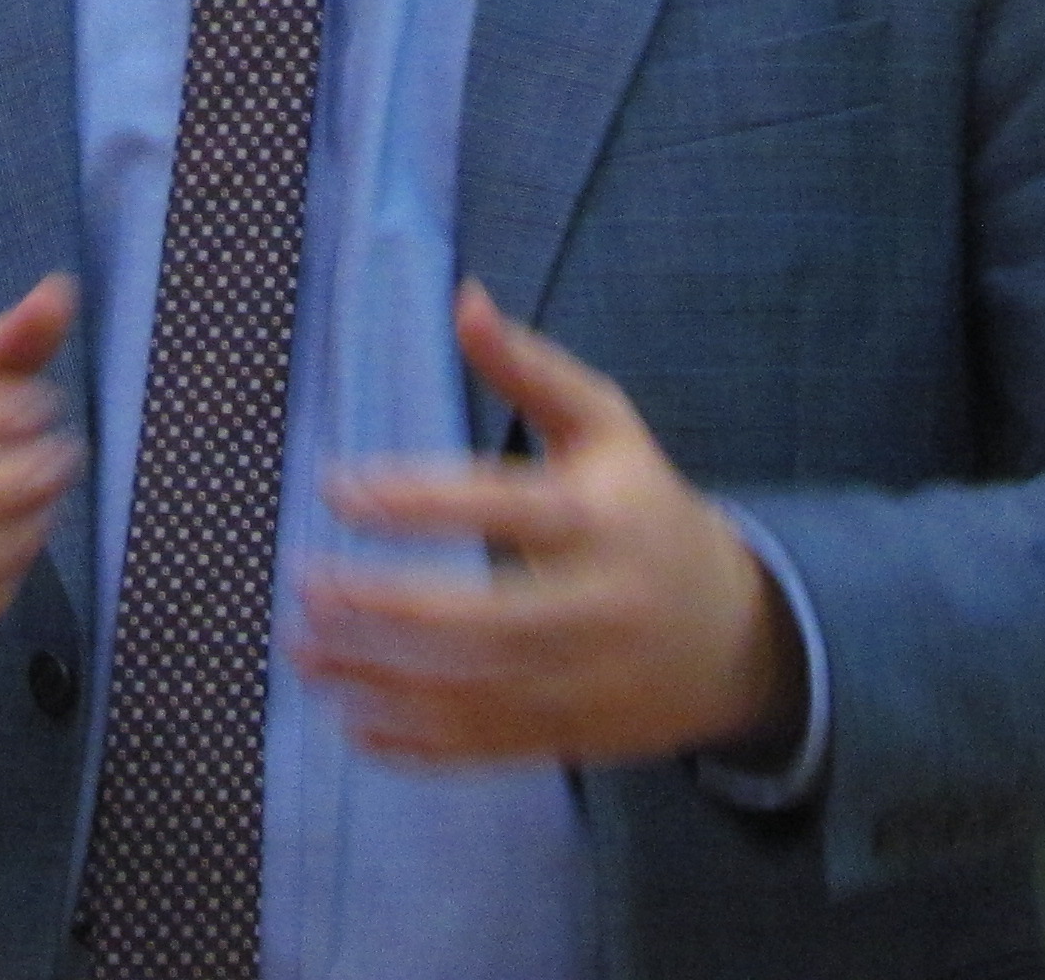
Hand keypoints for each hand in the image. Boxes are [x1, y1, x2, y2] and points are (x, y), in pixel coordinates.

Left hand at [293, 281, 805, 767]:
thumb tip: (463, 296)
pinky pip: (492, 748)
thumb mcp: (606, 427)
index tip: (338, 487)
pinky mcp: (579, 736)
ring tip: (303, 653)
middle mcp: (601, 605)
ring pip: (479, 692)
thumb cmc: (646, 508)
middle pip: (489, 619)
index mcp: (602, 518)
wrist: (741, 634)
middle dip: (388, 606)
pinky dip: (419, 746)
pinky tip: (351, 725)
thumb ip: (530, 366)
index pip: (505, 505)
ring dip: (382, 679)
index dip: (420, 499)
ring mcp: (592, 681)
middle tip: (305, 586)